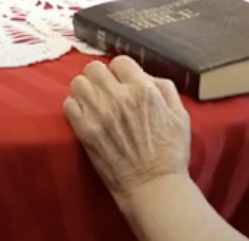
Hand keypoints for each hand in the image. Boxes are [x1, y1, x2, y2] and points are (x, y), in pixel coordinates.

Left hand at [62, 57, 191, 204]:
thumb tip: (146, 76)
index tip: (121, 82)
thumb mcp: (180, 115)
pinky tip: (86, 116)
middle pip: (94, 68)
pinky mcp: (85, 131)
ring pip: (78, 82)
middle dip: (101, 78)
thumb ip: (164, 88)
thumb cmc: (170, 153)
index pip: (119, 61)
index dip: (121, 72)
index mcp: (143, 90)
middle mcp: (119, 97)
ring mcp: (99, 113)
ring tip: (93, 102)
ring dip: (86, 90)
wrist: (153, 185)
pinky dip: (75, 107)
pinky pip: (68, 104)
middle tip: (105, 91)